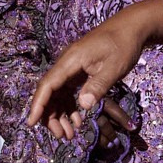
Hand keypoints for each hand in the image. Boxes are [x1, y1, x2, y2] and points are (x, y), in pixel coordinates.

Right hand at [27, 12, 147, 140]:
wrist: (131, 27)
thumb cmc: (123, 45)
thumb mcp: (113, 67)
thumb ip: (98, 87)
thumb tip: (83, 106)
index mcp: (70, 61)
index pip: (48, 85)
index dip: (38, 105)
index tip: (31, 122)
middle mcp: (66, 64)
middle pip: (50, 92)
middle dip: (51, 116)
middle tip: (62, 136)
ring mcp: (72, 68)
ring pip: (58, 95)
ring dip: (61, 114)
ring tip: (70, 134)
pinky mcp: (79, 72)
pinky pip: (68, 92)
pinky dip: (70, 107)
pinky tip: (78, 120)